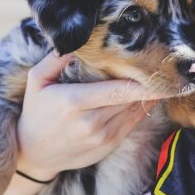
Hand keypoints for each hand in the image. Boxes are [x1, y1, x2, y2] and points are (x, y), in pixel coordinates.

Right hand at [16, 49, 166, 179]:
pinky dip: (139, 110)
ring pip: (134, 112)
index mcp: (74, 102)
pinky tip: (144, 97)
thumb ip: (55, 59)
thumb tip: (76, 40)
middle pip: (129, 99)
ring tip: (155, 80)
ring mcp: (101, 138)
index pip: (117, 90)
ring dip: (145, 97)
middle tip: (161, 69)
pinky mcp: (107, 147)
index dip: (141, 81)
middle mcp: (90, 123)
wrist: (34, 153)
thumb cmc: (36, 111)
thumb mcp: (36, 81)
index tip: (158, 69)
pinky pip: (131, 125)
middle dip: (147, 84)